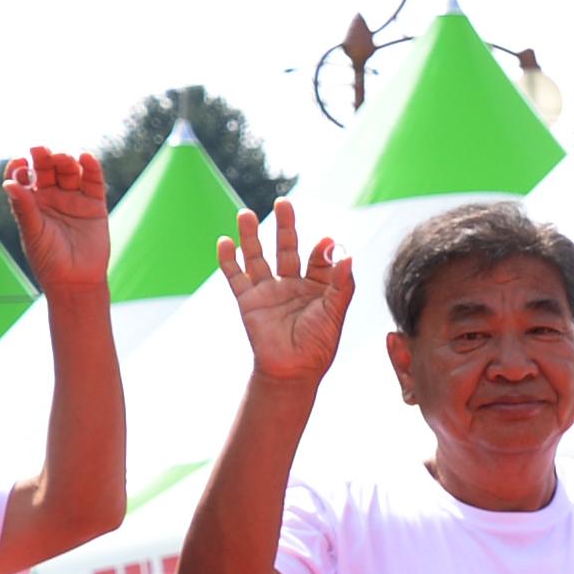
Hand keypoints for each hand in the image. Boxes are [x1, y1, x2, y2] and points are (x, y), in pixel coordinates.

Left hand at [6, 147, 110, 295]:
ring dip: (66, 161)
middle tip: (40, 151)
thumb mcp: (32, 232)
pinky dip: (92, 168)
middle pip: (46, 170)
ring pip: (69, 172)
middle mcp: (51, 197)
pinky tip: (86, 158)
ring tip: (63, 158)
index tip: (19, 162)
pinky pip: (93, 182)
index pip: (22, 177)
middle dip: (43, 159)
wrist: (76, 279)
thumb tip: (9, 184)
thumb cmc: (48, 259)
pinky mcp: (94, 205)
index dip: (19, 167)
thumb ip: (23, 207)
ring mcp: (73, 199)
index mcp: (30, 203)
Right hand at [218, 201, 355, 384]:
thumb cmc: (319, 344)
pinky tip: (225, 241)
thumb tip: (347, 254)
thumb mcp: (335, 312)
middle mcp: (291, 285)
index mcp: (316, 287)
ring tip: (246, 213)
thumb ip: (342, 284)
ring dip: (251, 236)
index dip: (322, 250)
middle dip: (285, 226)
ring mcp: (268, 291)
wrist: (293, 371)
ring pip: (257, 257)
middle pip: (286, 248)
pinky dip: (229, 260)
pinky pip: (236, 277)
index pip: (317, 260)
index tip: (326, 242)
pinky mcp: (248, 301)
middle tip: (284, 202)